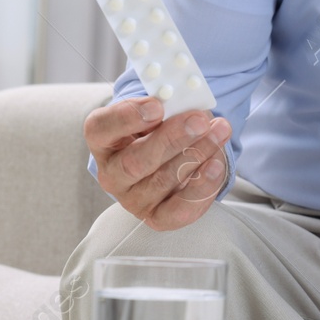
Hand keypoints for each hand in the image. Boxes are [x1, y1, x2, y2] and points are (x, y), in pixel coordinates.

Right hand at [84, 97, 231, 230]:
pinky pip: (179, 209)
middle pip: (134, 162)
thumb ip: (167, 103)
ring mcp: (132, 199)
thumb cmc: (161, 126)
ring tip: (218, 133)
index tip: (157, 105)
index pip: (101, 128)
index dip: (127, 117)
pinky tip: (216, 164)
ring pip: (161, 182)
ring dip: (196, 155)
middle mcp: (111, 173)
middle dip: (171, 139)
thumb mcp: (159, 108)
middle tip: (199, 121)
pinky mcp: (157, 217)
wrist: (172, 155)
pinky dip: (202, 186)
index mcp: (103, 139)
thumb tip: (189, 103)